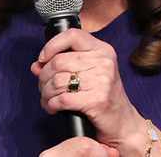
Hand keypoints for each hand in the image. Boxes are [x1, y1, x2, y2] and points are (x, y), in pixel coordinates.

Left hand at [30, 29, 144, 152]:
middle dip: (44, 77)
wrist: (123, 124)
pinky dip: (52, 105)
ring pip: (58, 81)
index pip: (72, 35)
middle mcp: (104, 62)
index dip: (52, 45)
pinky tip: (53, 108)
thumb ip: (62, 66)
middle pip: (59, 61)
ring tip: (47, 99)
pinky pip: (63, 99)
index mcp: (102, 50)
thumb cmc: (103, 97)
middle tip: (43, 87)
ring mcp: (103, 81)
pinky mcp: (97, 100)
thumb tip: (36, 66)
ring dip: (46, 93)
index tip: (43, 59)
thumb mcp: (88, 74)